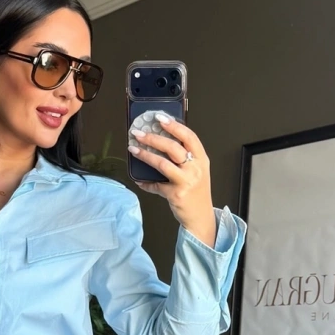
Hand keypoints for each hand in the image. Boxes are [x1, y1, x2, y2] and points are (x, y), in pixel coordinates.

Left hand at [127, 115, 216, 245]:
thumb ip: (184, 157)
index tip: (159, 118)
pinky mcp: (176, 194)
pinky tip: (139, 180)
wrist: (201, 217)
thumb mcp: (197, 171)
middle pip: (173, 147)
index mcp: (202, 159)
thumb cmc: (197, 192)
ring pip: (162, 163)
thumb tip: (160, 142)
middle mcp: (196, 169)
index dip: (174, 125)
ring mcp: (186, 181)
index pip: (189, 137)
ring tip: (133, 149)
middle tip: (138, 133)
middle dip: (153, 138)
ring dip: (145, 155)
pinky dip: (146, 183)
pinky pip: (156, 185)